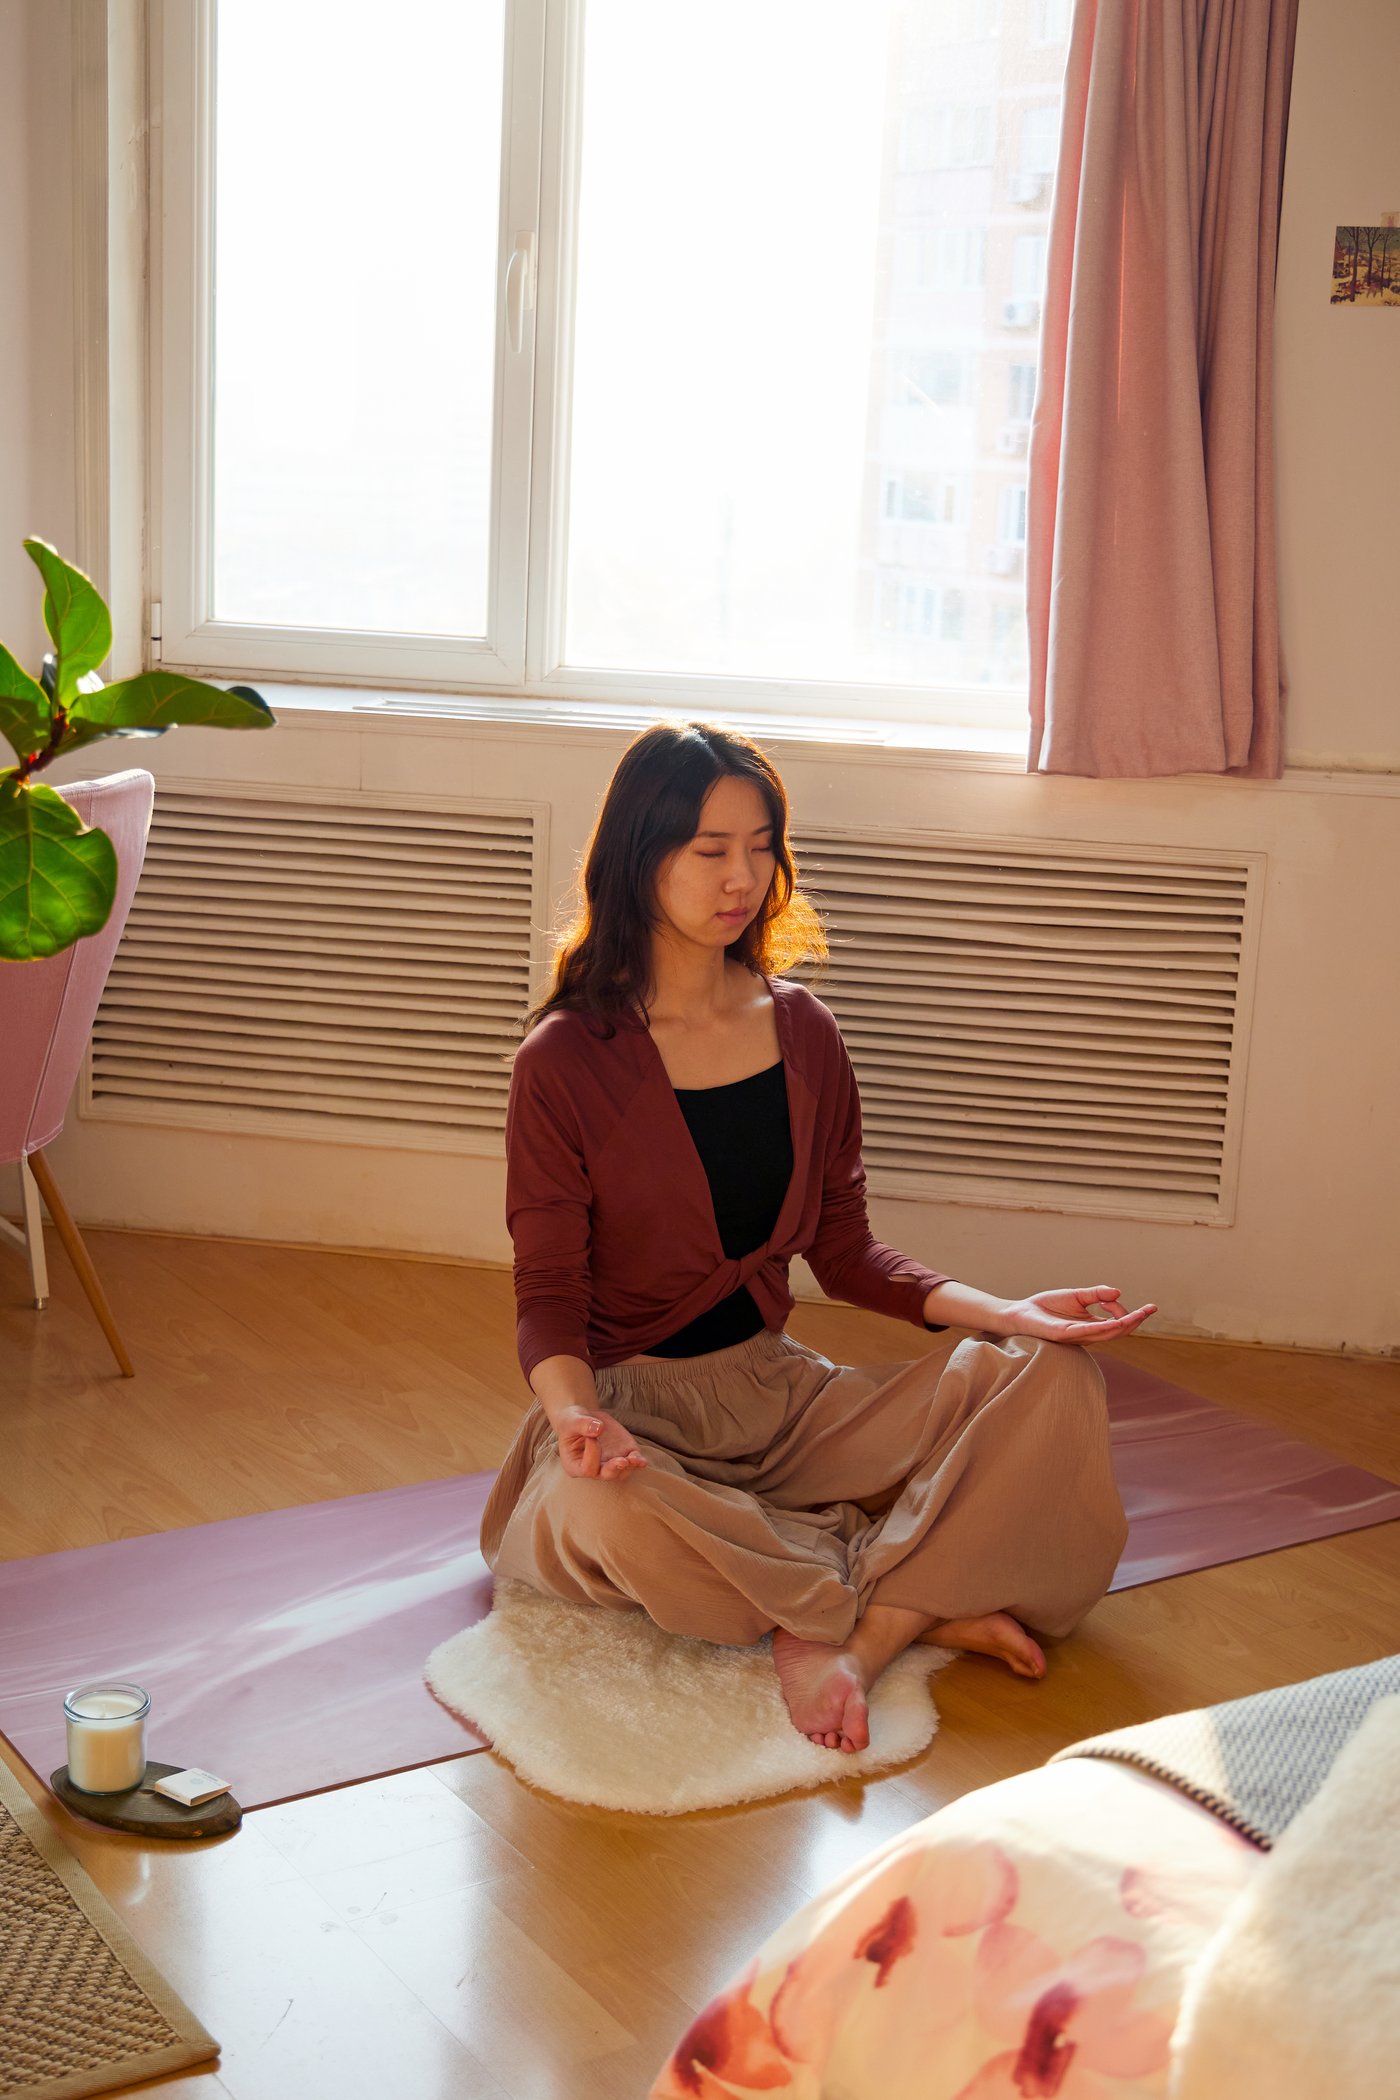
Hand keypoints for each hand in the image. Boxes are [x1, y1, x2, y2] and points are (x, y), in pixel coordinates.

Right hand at [552, 1405, 649, 1481]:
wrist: (583, 1418)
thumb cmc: (572, 1422)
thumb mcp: (572, 1420)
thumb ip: (582, 1424)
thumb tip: (598, 1429)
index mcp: (575, 1466)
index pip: (587, 1468)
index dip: (592, 1454)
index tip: (592, 1436)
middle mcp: (594, 1469)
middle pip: (606, 1475)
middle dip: (615, 1469)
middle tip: (622, 1461)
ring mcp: (609, 1463)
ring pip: (622, 1472)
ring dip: (630, 1466)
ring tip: (635, 1459)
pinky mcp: (622, 1454)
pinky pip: (632, 1463)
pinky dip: (637, 1461)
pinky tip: (642, 1460)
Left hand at [999, 1286, 1155, 1345]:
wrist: (1020, 1313)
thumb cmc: (1047, 1307)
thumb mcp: (1076, 1296)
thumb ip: (1096, 1294)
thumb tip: (1118, 1292)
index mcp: (1092, 1326)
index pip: (1118, 1323)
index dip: (1130, 1313)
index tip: (1134, 1302)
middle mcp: (1088, 1334)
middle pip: (1118, 1330)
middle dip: (1136, 1320)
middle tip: (1151, 1309)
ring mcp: (1077, 1336)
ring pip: (1106, 1333)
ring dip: (1124, 1324)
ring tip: (1139, 1315)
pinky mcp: (1064, 1335)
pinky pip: (1085, 1332)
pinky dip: (1100, 1327)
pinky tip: (1113, 1321)